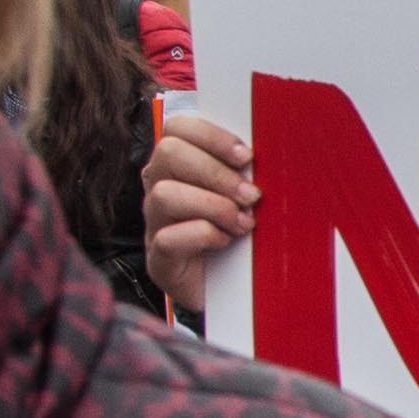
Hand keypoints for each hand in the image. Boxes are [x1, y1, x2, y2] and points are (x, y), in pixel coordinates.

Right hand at [145, 109, 256, 318]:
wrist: (232, 291)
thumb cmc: (240, 235)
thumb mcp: (245, 197)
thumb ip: (245, 172)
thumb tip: (264, 156)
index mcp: (179, 164)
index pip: (177, 127)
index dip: (211, 136)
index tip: (246, 156)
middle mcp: (159, 187)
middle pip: (168, 153)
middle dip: (216, 172)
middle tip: (250, 196)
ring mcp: (154, 222)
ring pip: (165, 194)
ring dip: (213, 206)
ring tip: (242, 223)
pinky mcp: (158, 258)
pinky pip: (168, 238)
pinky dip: (203, 236)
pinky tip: (225, 241)